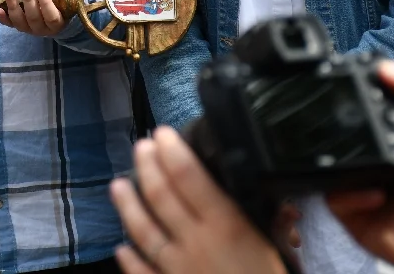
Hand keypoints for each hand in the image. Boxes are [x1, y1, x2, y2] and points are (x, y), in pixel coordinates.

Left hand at [0, 0, 66, 36]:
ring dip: (13, 6)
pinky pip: (11, 25)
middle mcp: (43, 29)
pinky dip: (3, 19)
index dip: (45, 3)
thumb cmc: (60, 1)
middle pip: (34, 17)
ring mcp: (30, 30)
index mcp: (58, 23)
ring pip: (20, 21)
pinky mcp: (20, 28)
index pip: (51, 16)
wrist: (57, 14)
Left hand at [109, 127, 286, 273]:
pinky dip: (129, 259)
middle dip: (147, 167)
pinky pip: (142, 273)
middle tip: (140, 146)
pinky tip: (120, 247)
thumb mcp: (275, 250)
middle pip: (161, 196)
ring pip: (143, 230)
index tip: (162, 133)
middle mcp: (196, 243)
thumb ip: (263, 221)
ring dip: (127, 205)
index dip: (172, 151)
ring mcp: (177, 269)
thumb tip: (265, 197)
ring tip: (117, 185)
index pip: (190, 177)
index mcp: (227, 226)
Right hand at [327, 60, 393, 265]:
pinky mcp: (358, 218)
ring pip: (332, 165)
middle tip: (345, 122)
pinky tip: (376, 194)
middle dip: (341, 129)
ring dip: (342, 161)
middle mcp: (383, 159)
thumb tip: (383, 66)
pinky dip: (347, 194)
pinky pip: (334, 199)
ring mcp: (367, 187)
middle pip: (344, 135)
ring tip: (367, 163)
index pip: (367, 109)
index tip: (346, 86)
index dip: (355, 98)